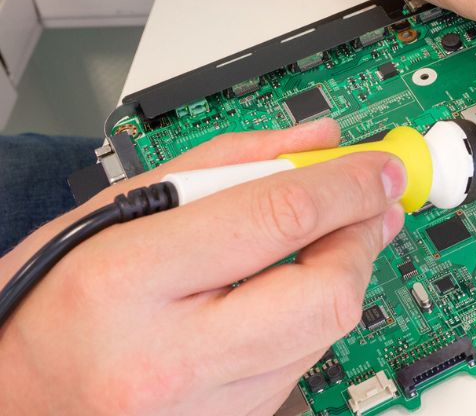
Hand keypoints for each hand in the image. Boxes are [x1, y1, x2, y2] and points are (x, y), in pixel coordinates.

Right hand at [0, 120, 402, 415]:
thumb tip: (322, 143)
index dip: (349, 184)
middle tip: (365, 209)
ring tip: (306, 252)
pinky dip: (302, 327)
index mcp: (130, 279)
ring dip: (335, 282)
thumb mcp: (121, 205)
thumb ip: (232, 163)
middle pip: (324, 295)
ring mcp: (196, 411)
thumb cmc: (50, 296)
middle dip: (361, 241)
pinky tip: (267, 305)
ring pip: (322, 335)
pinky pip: (297, 370)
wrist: (8, 392)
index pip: (281, 217)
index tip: (380, 167)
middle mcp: (165, 358)